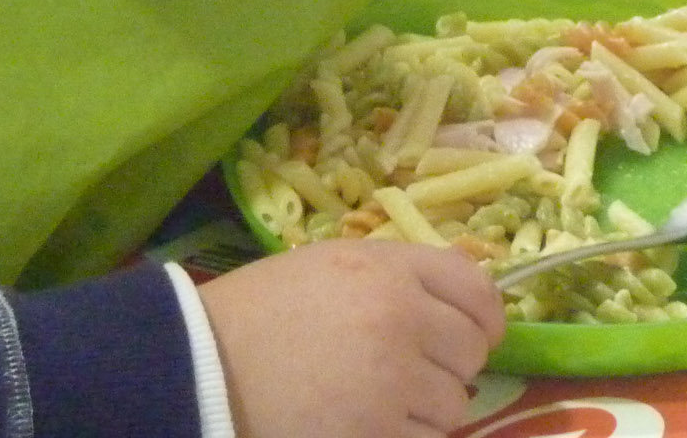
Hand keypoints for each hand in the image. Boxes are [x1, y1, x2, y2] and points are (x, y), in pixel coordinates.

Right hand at [198, 238, 504, 437]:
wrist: (202, 367)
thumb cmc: (261, 312)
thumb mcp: (331, 266)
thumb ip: (397, 275)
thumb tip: (461, 302)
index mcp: (389, 269)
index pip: (478, 290)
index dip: (483, 317)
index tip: (473, 334)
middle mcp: (403, 319)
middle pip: (472, 350)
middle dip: (448, 364)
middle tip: (405, 371)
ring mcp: (394, 382)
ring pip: (454, 404)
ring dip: (425, 408)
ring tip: (374, 400)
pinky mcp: (380, 434)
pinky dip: (405, 436)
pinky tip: (365, 424)